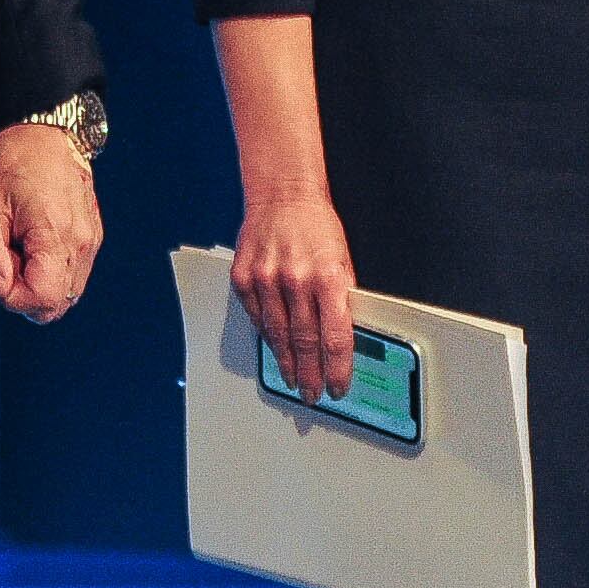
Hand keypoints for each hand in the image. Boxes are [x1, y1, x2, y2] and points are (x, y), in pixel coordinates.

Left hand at [0, 123, 102, 323]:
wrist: (46, 136)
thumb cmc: (16, 166)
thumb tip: (0, 285)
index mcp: (56, 236)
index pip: (41, 300)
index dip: (12, 295)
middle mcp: (81, 244)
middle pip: (55, 306)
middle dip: (24, 293)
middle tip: (9, 257)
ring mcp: (90, 243)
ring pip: (65, 295)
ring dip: (38, 284)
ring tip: (22, 247)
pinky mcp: (92, 239)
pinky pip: (72, 276)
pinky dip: (51, 272)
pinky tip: (36, 244)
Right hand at [230, 191, 355, 398]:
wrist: (282, 194)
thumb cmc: (316, 224)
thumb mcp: (343, 260)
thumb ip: (342, 298)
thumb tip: (343, 337)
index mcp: (328, 277)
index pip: (335, 338)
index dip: (338, 369)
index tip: (339, 386)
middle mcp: (296, 280)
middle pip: (306, 343)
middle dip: (311, 375)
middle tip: (313, 393)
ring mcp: (266, 279)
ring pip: (278, 336)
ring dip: (287, 362)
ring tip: (293, 379)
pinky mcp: (244, 278)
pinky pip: (257, 318)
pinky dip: (266, 336)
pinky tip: (274, 347)